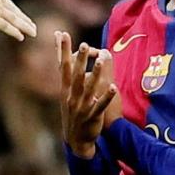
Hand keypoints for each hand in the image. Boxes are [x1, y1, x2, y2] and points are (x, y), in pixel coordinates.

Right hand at [0, 0, 36, 40]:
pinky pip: (6, 27)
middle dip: (22, 17)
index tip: (16, 11)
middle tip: (31, 24)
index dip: (10, 6)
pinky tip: (22, 37)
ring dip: (24, 26)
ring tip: (33, 32)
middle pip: (12, 9)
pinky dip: (15, 32)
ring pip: (14, 19)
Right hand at [57, 31, 119, 157]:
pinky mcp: (92, 117)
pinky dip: (106, 96)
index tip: (62, 34)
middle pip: (76, 75)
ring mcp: (82, 107)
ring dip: (96, 74)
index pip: (63, 66)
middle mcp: (72, 97)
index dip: (62, 50)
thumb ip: (68, 78)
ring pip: (89, 88)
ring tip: (101, 61)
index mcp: (65, 90)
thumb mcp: (67, 96)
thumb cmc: (73, 114)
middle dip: (80, 59)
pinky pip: (100, 105)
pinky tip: (113, 87)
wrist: (75, 141)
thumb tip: (67, 60)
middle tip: (84, 44)